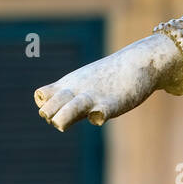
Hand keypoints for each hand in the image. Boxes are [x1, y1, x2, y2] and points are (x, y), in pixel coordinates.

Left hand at [34, 35, 178, 131]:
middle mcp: (77, 90)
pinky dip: (96, 117)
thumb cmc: (111, 73)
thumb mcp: (85, 81)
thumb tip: (58, 114)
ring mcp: (93, 96)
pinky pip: (99, 112)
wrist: (141, 60)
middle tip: (68, 119)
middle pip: (49, 107)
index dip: (46, 108)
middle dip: (50, 117)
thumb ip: (70, 97)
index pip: (42, 97)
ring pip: (69, 110)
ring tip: (67, 123)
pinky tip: (98, 117)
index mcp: (69, 85)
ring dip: (63, 119)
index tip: (60, 111)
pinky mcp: (112, 103)